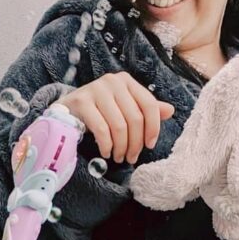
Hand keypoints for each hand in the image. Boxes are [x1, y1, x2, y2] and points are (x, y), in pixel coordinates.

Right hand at [58, 73, 174, 163]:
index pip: (149, 104)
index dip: (153, 128)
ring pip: (119, 125)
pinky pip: (101, 128)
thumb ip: (146, 110)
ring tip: (119, 157)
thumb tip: (170, 111)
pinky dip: (106, 145)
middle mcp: (112, 82)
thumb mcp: (124, 107)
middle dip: (135, 143)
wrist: (68, 109)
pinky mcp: (82, 101)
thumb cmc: (100, 110)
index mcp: (127, 81)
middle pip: (134, 118)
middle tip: (131, 158)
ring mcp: (96, 89)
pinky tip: (106, 152)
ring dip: (121, 147)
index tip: (149, 146)